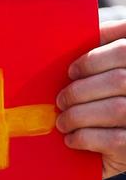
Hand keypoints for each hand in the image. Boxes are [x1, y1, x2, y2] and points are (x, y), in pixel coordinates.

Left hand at [59, 21, 125, 177]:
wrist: (121, 147)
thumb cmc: (113, 103)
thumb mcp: (111, 73)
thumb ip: (108, 50)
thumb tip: (88, 32)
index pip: (125, 50)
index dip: (93, 60)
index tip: (72, 72)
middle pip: (119, 80)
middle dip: (80, 90)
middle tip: (61, 100)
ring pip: (116, 109)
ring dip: (78, 115)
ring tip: (63, 121)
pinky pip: (113, 139)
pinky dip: (84, 138)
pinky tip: (73, 139)